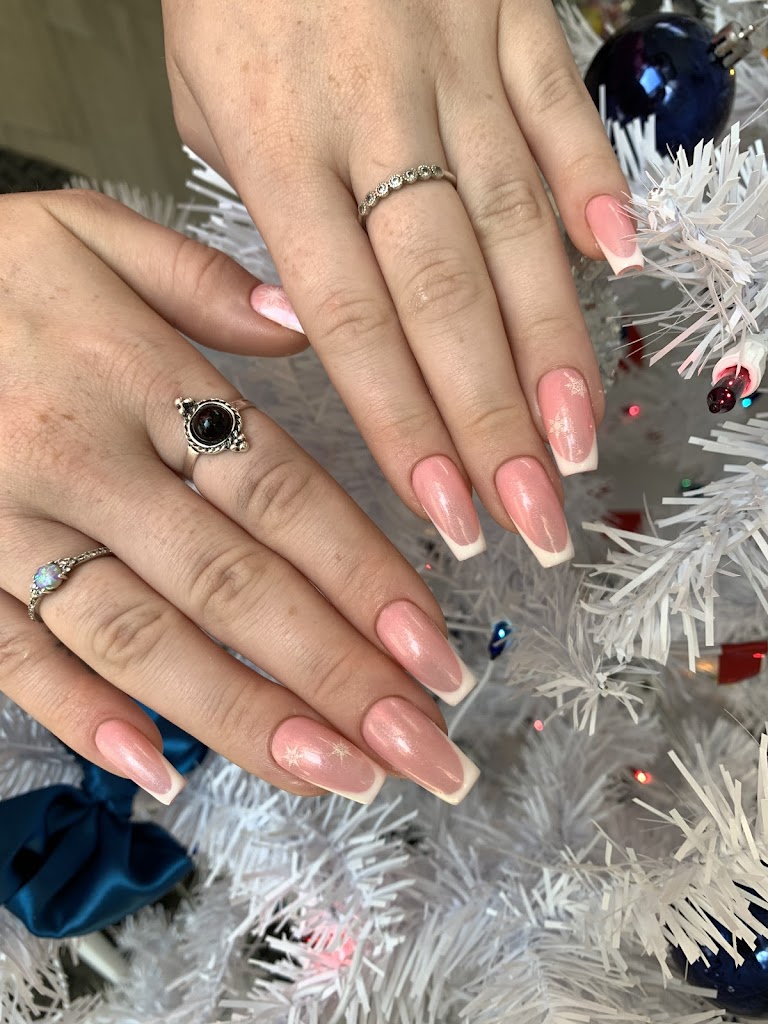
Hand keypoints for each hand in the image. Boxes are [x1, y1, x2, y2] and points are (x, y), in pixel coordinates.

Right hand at [0, 190, 479, 806]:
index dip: (367, 577)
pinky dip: (83, 716)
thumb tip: (305, 321)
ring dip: (246, 718)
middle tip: (424, 750)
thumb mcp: (87, 232)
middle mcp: (86, 459)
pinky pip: (13, 654)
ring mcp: (7, 523)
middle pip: (234, 585)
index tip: (437, 650)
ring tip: (338, 777)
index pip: (282, 492)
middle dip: (338, 677)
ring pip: (142, 638)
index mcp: (139, 374)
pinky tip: (158, 772)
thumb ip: (201, 281)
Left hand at [161, 0, 639, 567]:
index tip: (444, 510)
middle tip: (530, 514)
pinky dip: (592, 184)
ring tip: (574, 438)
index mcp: (275, 143)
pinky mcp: (507, 14)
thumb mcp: (197, 103)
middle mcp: (370, 111)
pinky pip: (557, 107)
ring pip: (510, 223)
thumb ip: (259, 225)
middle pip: (442, 295)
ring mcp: (449, 58)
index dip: (404, 426)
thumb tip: (316, 331)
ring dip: (549, 340)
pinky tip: (619, 265)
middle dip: (491, 419)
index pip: (350, 320)